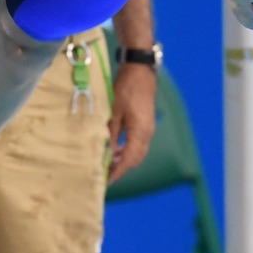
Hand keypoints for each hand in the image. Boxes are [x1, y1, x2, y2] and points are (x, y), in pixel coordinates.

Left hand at [107, 64, 156, 184]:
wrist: (140, 71)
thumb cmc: (126, 88)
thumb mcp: (113, 112)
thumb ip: (110, 135)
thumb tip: (105, 154)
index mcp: (140, 132)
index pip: (129, 160)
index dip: (117, 172)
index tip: (105, 181)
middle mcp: (147, 134)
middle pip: (135, 160)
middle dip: (120, 169)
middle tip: (104, 176)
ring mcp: (148, 129)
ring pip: (137, 153)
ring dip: (123, 161)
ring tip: (107, 165)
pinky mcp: (145, 124)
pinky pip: (137, 144)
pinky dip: (126, 151)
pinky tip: (115, 151)